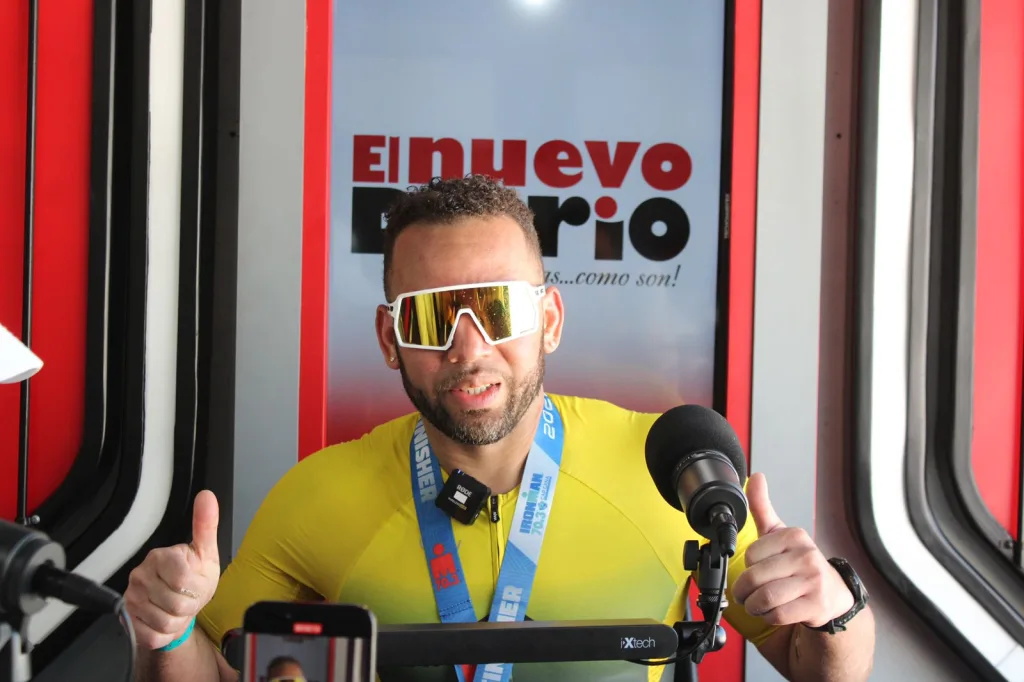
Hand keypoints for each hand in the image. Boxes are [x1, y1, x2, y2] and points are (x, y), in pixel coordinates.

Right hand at [125, 490, 221, 649]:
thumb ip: (206, 525)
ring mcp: (132, 598)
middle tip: (189, 598)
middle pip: (177, 604)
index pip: (183, 579)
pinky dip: (166, 633)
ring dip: (179, 620)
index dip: (197, 587)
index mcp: (160, 557)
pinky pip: (154, 635)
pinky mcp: (128, 620)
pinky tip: (166, 619)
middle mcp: (141, 575)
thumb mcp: (206, 552)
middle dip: (190, 606)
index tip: (196, 582)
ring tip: (179, 608)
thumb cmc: (194, 577)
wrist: (179, 605)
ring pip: (166, 622)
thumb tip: (207, 497)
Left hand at [732, 473, 853, 628]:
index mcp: (795, 536)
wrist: (833, 593)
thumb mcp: (781, 533)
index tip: (753, 569)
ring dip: (754, 605)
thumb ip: (762, 507)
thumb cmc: (800, 562)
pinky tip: (772, 611)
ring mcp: (813, 582)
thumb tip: (754, 477)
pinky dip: (768, 616)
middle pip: (756, 578)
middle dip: (744, 590)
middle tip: (745, 593)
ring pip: (765, 598)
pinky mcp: (815, 606)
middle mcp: (807, 557)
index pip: (753, 553)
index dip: (747, 565)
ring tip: (756, 603)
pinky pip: (778, 614)